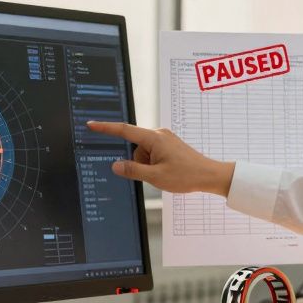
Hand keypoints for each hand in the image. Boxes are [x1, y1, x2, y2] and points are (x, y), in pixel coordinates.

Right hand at [86, 121, 234, 195]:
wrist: (209, 175)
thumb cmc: (186, 175)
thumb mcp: (156, 177)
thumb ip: (133, 170)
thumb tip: (115, 165)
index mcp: (154, 138)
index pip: (124, 130)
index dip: (106, 128)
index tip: (92, 124)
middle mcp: (159, 134)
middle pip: (135, 147)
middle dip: (138, 162)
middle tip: (155, 174)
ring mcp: (165, 139)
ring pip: (143, 153)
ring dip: (147, 165)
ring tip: (165, 173)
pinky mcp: (169, 145)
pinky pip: (152, 154)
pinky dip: (154, 164)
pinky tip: (167, 171)